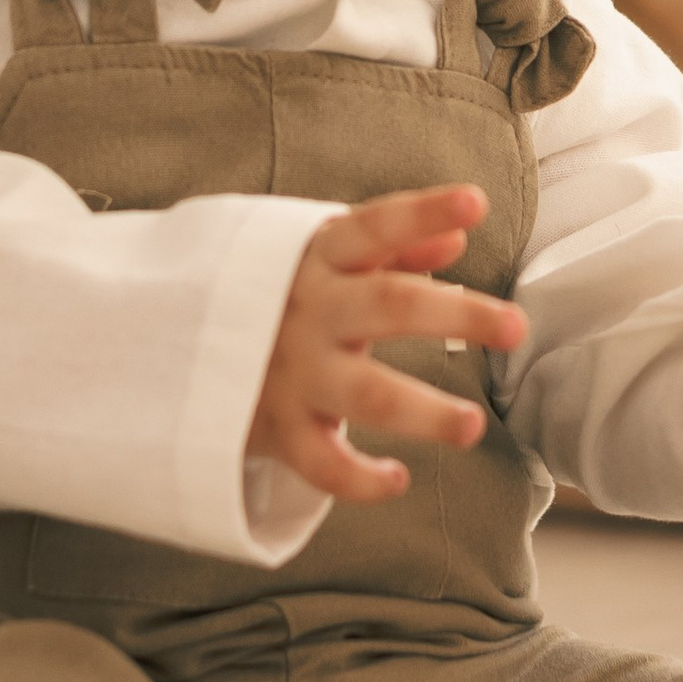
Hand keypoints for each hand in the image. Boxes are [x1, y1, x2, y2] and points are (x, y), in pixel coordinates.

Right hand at [248, 185, 528, 506]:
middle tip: (516, 326)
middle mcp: (309, 309)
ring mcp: (292, 370)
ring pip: (365, 394)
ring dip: (422, 411)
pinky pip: (320, 461)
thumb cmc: (271, 294)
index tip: (475, 201)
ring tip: (472, 427)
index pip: (375, 227)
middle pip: (389, 306)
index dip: (422, 213)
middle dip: (456, 316)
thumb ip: (391, 248)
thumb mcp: (319, 258)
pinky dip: (357, 479)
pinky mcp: (276, 425)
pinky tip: (397, 481)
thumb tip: (457, 238)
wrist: (166, 346)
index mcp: (318, 257)